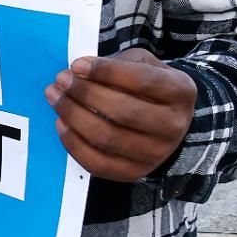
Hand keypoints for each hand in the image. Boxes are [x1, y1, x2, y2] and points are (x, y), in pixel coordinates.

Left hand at [46, 48, 196, 180]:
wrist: (166, 123)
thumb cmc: (147, 88)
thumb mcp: (142, 65)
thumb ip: (115, 64)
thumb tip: (78, 71)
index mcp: (181, 92)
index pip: (144, 81)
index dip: (107, 71)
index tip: (76, 65)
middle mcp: (174, 126)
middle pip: (125, 111)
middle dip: (85, 94)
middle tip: (60, 81)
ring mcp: (156, 153)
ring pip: (109, 138)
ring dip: (74, 116)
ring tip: (56, 98)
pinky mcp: (134, 172)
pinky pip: (98, 163)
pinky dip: (74, 144)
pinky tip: (61, 124)